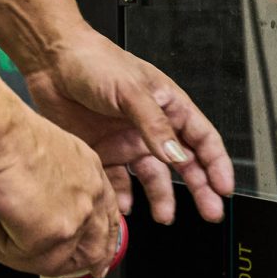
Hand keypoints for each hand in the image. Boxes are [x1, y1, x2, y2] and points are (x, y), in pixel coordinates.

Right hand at [0, 104, 123, 277]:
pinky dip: (5, 247)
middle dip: (80, 265)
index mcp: (91, 171)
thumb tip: (36, 211)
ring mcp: (76, 217)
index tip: (97, 257)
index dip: (100, 241)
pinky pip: (27, 260)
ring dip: (28, 253)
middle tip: (62, 268)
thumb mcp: (42, 155)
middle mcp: (91, 194)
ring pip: (58, 260)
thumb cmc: (2, 134)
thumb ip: (50, 187)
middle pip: (96, 247)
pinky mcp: (54, 235)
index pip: (107, 216)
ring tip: (4, 230)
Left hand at [16, 27, 234, 224]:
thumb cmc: (94, 61)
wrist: (52, 61)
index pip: (202, 139)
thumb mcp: (131, 90)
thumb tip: (176, 155)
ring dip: (161, 197)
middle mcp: (151, 127)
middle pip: (184, 163)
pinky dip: (123, 196)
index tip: (224, 188)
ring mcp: (127, 141)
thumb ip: (154, 125)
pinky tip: (125, 207)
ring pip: (153, 177)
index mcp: (168, 106)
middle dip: (200, 189)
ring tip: (165, 216)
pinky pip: (118, 181)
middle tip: (210, 212)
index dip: (217, 164)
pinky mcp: (103, 152)